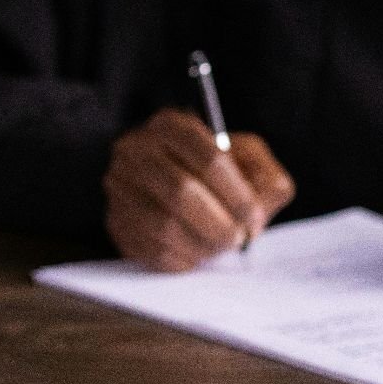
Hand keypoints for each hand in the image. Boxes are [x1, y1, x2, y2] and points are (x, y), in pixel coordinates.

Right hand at [104, 109, 294, 271]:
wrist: (172, 186)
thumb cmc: (216, 173)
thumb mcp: (247, 159)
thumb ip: (266, 175)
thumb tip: (261, 203)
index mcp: (170, 125)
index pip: (208, 158)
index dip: (239, 195)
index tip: (255, 218)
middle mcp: (136, 149)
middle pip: (181, 191)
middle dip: (220, 223)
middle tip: (238, 238)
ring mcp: (119, 186)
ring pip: (164, 224)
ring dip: (202, 244)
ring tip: (219, 246)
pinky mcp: (115, 221)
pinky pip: (151, 250)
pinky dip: (182, 258)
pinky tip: (196, 253)